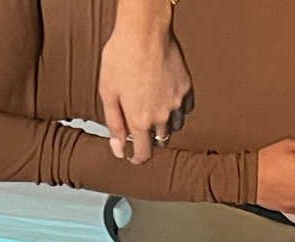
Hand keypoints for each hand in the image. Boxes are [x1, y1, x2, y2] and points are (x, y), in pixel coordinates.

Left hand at [99, 21, 192, 161]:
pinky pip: (186, 109)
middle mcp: (161, 116)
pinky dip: (178, 110)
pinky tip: (169, 102)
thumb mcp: (107, 92)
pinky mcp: (186, 87)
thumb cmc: (122, 56)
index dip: (137, 158)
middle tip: (141, 128)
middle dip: (150, 139)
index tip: (134, 156)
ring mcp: (176, 102)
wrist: (144, 31)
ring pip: (175, 126)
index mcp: (140, 120)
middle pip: (160, 140)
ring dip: (165, 126)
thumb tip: (118, 148)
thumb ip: (114, 124)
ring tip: (155, 114)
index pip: (143, 153)